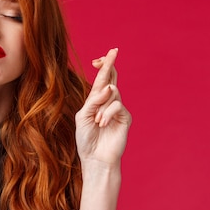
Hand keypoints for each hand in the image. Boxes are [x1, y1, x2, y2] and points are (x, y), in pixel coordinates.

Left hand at [75, 48, 131, 166]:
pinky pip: (117, 106)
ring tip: (98, 122)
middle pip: (112, 78)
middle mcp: (108, 102)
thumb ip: (93, 101)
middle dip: (110, 64)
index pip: (101, 79)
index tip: (98, 58)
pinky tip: (103, 124)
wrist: (95, 158)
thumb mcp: (83, 117)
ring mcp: (118, 109)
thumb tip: (109, 87)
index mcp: (96, 100)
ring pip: (112, 93)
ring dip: (102, 106)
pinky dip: (108, 113)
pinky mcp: (125, 117)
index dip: (102, 66)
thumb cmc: (86, 139)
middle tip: (113, 50)